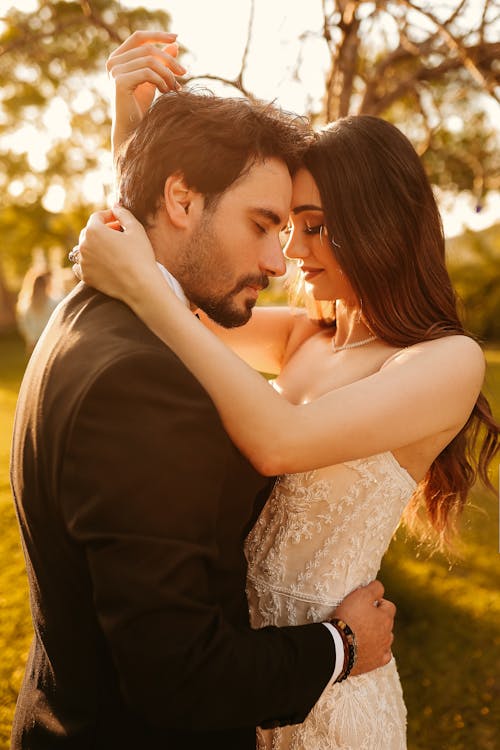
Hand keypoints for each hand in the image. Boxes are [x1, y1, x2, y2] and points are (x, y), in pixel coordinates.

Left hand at [72, 206, 158, 303]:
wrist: (140, 285)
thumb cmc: (140, 255)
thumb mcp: (136, 229)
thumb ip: (123, 214)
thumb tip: (115, 206)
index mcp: (93, 231)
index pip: (97, 217)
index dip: (109, 216)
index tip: (119, 221)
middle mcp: (83, 245)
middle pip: (89, 232)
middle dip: (102, 230)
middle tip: (118, 235)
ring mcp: (82, 262)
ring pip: (85, 248)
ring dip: (96, 246)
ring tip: (112, 250)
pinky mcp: (85, 276)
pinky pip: (80, 265)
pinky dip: (88, 262)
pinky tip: (99, 263)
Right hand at [107, 30, 186, 155]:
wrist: (132, 130)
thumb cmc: (141, 106)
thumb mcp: (154, 79)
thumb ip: (162, 62)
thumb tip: (175, 44)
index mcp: (118, 58)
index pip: (139, 38)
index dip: (158, 36)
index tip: (177, 38)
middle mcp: (113, 62)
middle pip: (148, 50)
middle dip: (169, 61)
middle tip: (184, 72)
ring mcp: (114, 71)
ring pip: (150, 61)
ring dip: (167, 73)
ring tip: (175, 87)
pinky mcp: (120, 82)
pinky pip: (147, 73)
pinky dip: (161, 81)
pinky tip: (166, 91)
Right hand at [333, 581, 394, 675]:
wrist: (338, 646)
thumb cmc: (349, 618)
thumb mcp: (360, 595)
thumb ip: (374, 588)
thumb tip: (380, 586)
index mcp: (386, 617)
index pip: (388, 605)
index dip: (378, 602)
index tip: (366, 603)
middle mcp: (388, 634)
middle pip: (387, 623)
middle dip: (378, 618)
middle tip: (361, 616)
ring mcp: (383, 649)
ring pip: (386, 639)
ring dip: (378, 634)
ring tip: (363, 632)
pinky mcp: (376, 662)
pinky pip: (383, 655)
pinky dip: (378, 651)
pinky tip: (371, 648)